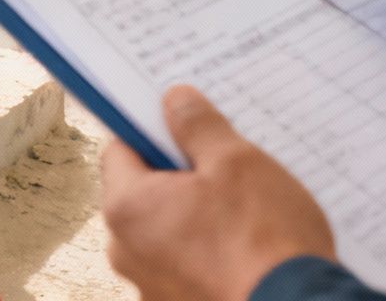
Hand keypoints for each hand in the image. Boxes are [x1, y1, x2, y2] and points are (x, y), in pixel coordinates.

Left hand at [100, 86, 338, 300]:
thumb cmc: (264, 242)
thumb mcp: (235, 162)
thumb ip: (197, 127)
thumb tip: (176, 102)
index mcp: (128, 209)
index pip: (120, 150)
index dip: (150, 131)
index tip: (179, 124)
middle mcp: (128, 252)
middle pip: (144, 193)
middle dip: (180, 176)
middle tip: (224, 167)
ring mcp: (152, 285)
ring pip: (167, 230)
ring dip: (196, 215)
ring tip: (245, 211)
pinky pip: (185, 263)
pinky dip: (208, 251)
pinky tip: (247, 245)